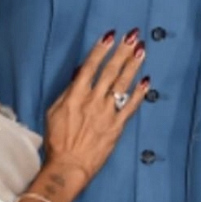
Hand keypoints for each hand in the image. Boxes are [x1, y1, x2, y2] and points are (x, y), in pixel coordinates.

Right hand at [41, 30, 146, 193]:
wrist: (68, 166)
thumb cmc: (57, 141)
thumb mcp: (54, 112)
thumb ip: (67, 92)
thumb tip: (78, 74)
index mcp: (75, 96)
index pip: (90, 66)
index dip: (101, 49)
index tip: (110, 35)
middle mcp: (93, 101)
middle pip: (110, 71)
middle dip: (122, 52)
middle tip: (133, 36)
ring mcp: (107, 113)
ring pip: (122, 85)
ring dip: (133, 66)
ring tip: (141, 51)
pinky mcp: (117, 126)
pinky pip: (131, 107)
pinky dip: (139, 93)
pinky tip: (146, 82)